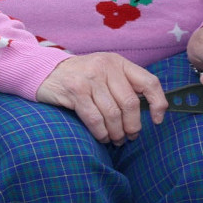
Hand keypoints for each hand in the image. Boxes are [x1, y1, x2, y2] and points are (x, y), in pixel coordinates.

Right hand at [36, 52, 167, 143]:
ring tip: (115, 139)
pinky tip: (102, 137)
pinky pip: (95, 119)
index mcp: (117, 62)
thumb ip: (124, 85)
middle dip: (132, 126)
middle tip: (130, 136)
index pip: (149, 82)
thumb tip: (149, 111)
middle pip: (130, 103)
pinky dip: (101, 132)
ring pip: (113, 114)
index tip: (157, 121)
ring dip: (116, 132)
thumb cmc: (80, 77)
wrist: (44, 71)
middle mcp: (105, 67)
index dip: (158, 104)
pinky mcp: (74, 91)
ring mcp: (89, 78)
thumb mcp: (104, 72)